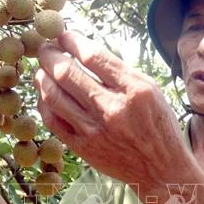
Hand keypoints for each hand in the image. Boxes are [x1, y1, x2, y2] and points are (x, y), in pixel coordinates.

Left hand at [34, 31, 186, 186]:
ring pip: (54, 96)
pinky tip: (45, 93)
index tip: (63, 34)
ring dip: (42, 76)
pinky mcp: (83, 147)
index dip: (71, 40)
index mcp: (134, 90)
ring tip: (41, 68)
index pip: (92, 56)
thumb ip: (119, 72)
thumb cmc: (158, 126)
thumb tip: (84, 50)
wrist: (161, 170)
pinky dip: (44, 102)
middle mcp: (112, 109)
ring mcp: (94, 130)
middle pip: (67, 73)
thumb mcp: (151, 90)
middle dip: (49, 54)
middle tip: (45, 47)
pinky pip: (53, 120)